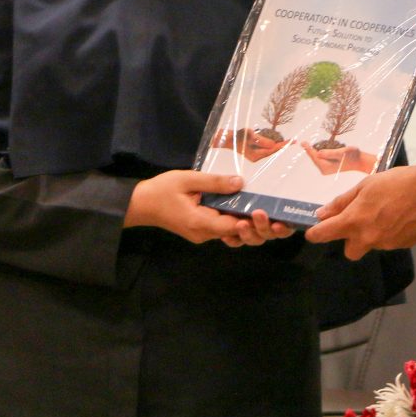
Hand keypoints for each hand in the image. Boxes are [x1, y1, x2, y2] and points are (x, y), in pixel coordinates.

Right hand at [125, 171, 292, 246]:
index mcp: (200, 223)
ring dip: (249, 227)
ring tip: (266, 212)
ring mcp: (203, 234)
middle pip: (237, 236)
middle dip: (257, 228)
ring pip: (233, 235)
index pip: (233, 229)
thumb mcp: (188, 180)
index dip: (251, 223)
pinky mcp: (202, 230)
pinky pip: (224, 230)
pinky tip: (247, 210)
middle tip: (275, 215)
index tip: (266, 211)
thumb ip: (214, 182)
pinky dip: (236, 223)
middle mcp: (204, 234)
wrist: (140, 204)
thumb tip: (240, 183)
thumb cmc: (162, 190)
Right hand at [211, 128, 286, 161]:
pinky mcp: (253, 152)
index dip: (283, 145)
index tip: (292, 141)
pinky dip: (271, 144)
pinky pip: (265, 148)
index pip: (273, 150)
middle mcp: (257, 157)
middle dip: (283, 146)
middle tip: (294, 141)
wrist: (222, 140)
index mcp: (256, 156)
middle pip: (273, 151)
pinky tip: (277, 141)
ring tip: (288, 141)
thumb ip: (259, 140)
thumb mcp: (247, 135)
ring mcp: (255, 155)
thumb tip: (273, 144)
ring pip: (270, 150)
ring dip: (278, 145)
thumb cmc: (233, 137)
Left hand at [302, 142, 376, 174]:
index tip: (303, 143)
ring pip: (317, 157)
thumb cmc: (352, 156)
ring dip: (315, 150)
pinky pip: (321, 158)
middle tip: (304, 142)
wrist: (359, 161)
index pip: (314, 157)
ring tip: (312, 145)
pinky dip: (320, 153)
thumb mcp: (342, 152)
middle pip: (314, 158)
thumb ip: (330, 153)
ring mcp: (326, 169)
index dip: (308, 149)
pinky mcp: (328, 166)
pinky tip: (319, 148)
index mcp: (326, 167)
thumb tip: (318, 153)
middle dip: (311, 150)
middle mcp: (324, 170)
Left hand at [305, 158, 415, 259]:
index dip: (315, 234)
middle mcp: (368, 237)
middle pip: (350, 251)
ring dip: (373, 233)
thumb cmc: (398, 182)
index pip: (324, 235)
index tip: (313, 231)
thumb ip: (343, 202)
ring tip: (387, 211)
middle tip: (359, 220)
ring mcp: (387, 244)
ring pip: (371, 245)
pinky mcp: (403, 245)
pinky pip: (390, 242)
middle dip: (351, 239)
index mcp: (355, 221)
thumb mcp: (366, 185)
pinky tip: (401, 216)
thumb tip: (322, 214)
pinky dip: (391, 232)